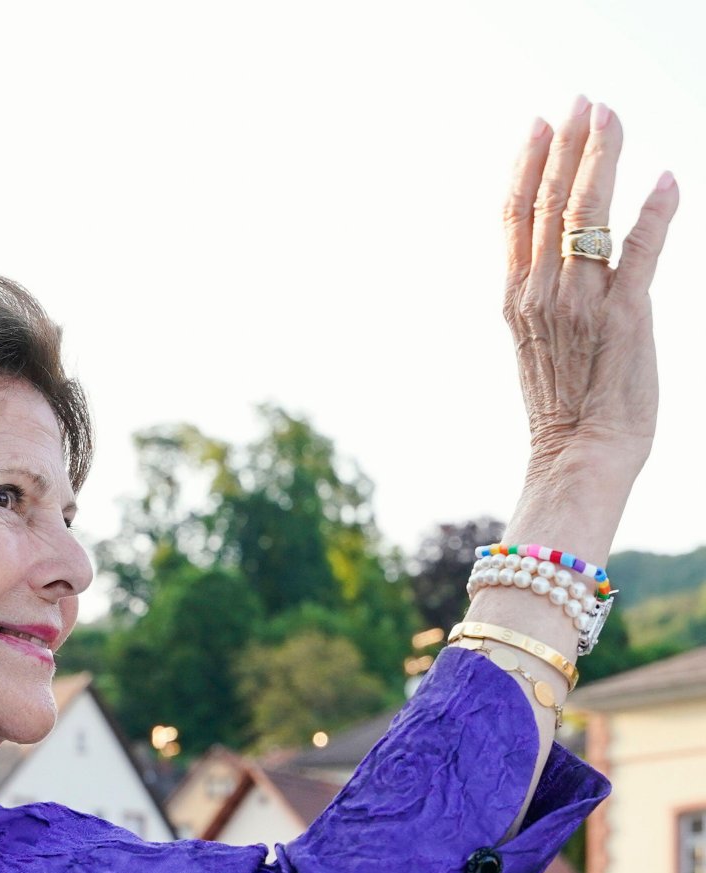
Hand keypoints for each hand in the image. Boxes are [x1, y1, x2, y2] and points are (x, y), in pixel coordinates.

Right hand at [502, 97, 677, 551]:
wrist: (578, 460)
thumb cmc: (563, 412)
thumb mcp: (538, 346)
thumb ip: (545, 298)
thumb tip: (560, 258)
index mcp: (518, 301)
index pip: (517, 216)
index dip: (528, 164)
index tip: (541, 123)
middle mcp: (545, 295)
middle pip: (552, 202)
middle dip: (568, 145)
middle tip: (583, 101)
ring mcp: (583, 304)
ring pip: (589, 214)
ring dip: (603, 159)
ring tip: (611, 117)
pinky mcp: (626, 317)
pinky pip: (640, 251)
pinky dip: (655, 212)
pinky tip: (667, 178)